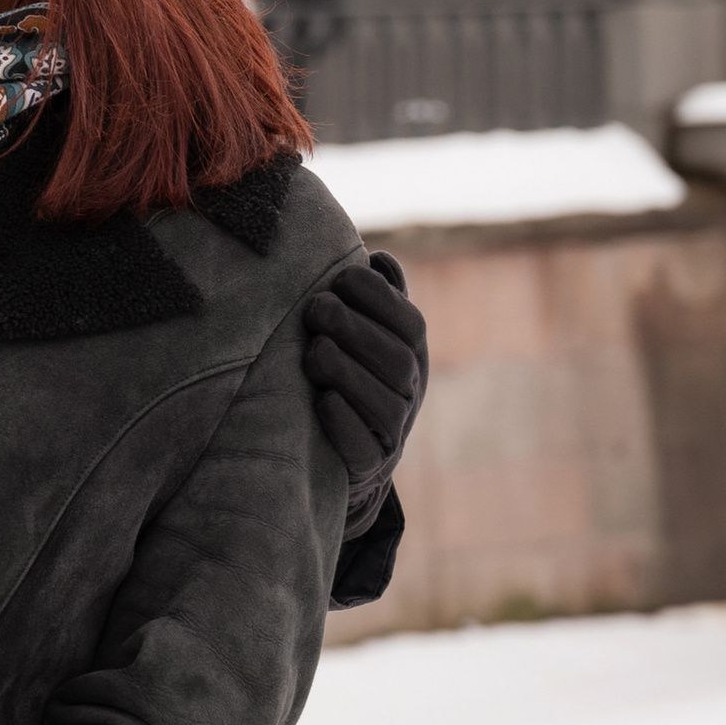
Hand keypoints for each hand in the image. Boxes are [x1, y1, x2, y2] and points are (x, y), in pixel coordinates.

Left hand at [302, 253, 426, 520]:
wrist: (346, 456)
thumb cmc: (352, 377)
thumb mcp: (367, 337)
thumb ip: (376, 300)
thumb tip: (378, 259)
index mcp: (411, 356)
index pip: (410, 323)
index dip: (380, 298)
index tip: (342, 277)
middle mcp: (410, 393)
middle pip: (396, 360)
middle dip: (356, 329)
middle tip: (316, 308)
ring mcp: (393, 432)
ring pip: (384, 403)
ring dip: (347, 372)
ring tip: (314, 351)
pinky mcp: (369, 465)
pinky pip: (363, 447)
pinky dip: (344, 422)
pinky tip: (323, 400)